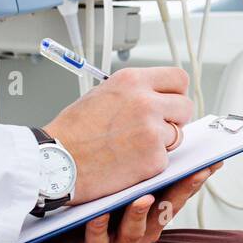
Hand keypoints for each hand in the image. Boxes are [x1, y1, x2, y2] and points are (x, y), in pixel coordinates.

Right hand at [43, 67, 193, 204]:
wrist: (56, 162)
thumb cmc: (72, 132)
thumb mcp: (102, 94)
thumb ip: (133, 92)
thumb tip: (155, 95)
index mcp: (132, 81)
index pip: (178, 78)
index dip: (176, 93)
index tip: (171, 102)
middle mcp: (145, 101)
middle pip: (185, 106)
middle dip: (175, 118)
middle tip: (157, 128)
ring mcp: (152, 130)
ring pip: (178, 135)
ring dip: (163, 142)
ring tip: (134, 147)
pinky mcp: (154, 158)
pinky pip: (166, 159)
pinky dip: (151, 164)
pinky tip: (128, 162)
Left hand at [47, 163, 220, 242]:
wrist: (61, 228)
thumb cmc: (96, 201)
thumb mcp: (123, 183)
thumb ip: (143, 165)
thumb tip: (165, 130)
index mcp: (152, 211)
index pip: (179, 193)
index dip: (196, 179)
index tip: (212, 162)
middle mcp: (143, 228)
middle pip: (166, 212)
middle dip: (181, 192)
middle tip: (192, 173)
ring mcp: (121, 242)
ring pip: (135, 231)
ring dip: (139, 214)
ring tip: (142, 198)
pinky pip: (98, 242)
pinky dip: (100, 228)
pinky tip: (99, 215)